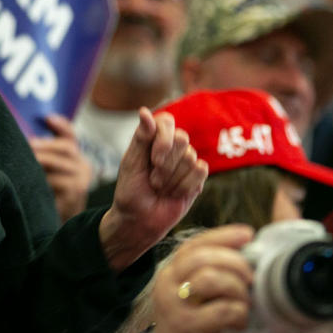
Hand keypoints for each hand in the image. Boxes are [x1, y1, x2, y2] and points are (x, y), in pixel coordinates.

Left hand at [29, 114, 92, 221]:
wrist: (58, 224)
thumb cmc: (48, 194)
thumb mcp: (47, 172)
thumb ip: (42, 155)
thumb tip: (22, 138)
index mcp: (76, 157)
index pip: (71, 135)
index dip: (61, 125)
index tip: (47, 118)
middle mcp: (84, 166)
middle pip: (67, 147)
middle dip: (45, 144)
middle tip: (27, 144)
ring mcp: (82, 180)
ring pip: (58, 163)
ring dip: (39, 161)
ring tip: (24, 161)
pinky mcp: (75, 194)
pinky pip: (56, 181)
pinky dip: (42, 178)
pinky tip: (30, 179)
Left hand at [98, 108, 208, 270]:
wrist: (140, 221)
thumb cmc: (131, 191)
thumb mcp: (131, 163)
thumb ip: (141, 138)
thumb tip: (144, 111)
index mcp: (152, 137)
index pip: (166, 121)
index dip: (164, 139)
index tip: (154, 160)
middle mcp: (171, 145)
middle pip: (182, 139)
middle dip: (166, 164)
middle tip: (153, 181)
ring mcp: (185, 160)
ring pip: (191, 157)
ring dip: (173, 179)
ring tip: (160, 188)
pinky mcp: (197, 176)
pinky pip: (201, 170)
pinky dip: (185, 185)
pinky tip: (174, 194)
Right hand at [151, 225, 253, 332]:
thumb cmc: (194, 322)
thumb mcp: (196, 292)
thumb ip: (212, 269)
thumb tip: (246, 243)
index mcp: (171, 271)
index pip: (194, 244)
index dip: (222, 236)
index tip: (248, 234)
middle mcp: (167, 284)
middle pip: (201, 257)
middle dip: (234, 262)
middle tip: (251, 277)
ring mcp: (174, 306)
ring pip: (210, 279)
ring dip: (237, 288)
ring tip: (245, 301)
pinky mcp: (187, 327)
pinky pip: (222, 310)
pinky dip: (239, 313)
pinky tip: (240, 321)